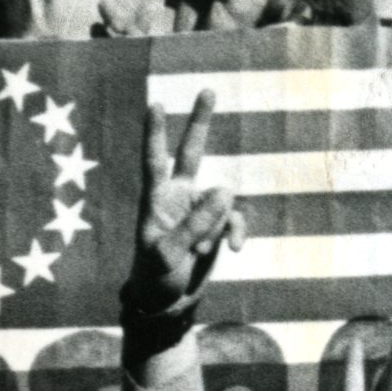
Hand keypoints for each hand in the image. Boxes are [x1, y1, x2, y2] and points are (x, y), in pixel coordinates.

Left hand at [126, 92, 243, 319]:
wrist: (169, 301)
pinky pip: (235, 220)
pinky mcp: (216, 224)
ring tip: (205, 250)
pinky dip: (237, 233)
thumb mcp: (170, 254)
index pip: (155, 160)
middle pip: (191, 152)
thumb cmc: (156, 277)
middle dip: (200, 122)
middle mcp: (178, 197)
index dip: (157, 133)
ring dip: (220, 227)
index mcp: (157, 200)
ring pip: (223, 201)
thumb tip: (227, 189)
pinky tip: (232, 250)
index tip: (157, 104)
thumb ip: (196, 222)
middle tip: (208, 89)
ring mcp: (199, 209)